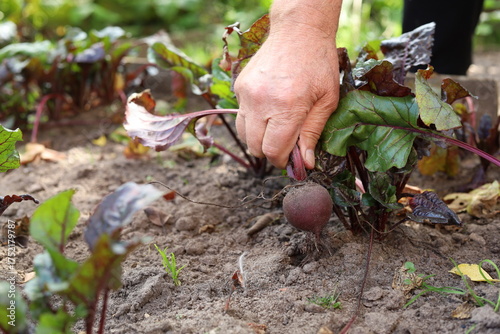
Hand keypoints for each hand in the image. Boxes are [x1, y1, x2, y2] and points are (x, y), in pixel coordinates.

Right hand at [234, 31, 339, 168]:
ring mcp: (246, 94)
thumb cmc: (318, 64)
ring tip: (276, 127)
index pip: (274, 151)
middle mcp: (261, 102)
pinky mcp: (239, 86)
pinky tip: (269, 107)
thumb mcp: (327, 100)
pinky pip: (241, 115)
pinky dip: (253, 119)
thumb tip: (306, 162)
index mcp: (287, 107)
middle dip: (270, 152)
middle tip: (286, 144)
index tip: (292, 159)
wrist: (299, 31)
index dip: (283, 161)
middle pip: (255, 147)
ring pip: (243, 134)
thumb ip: (313, 133)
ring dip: (258, 138)